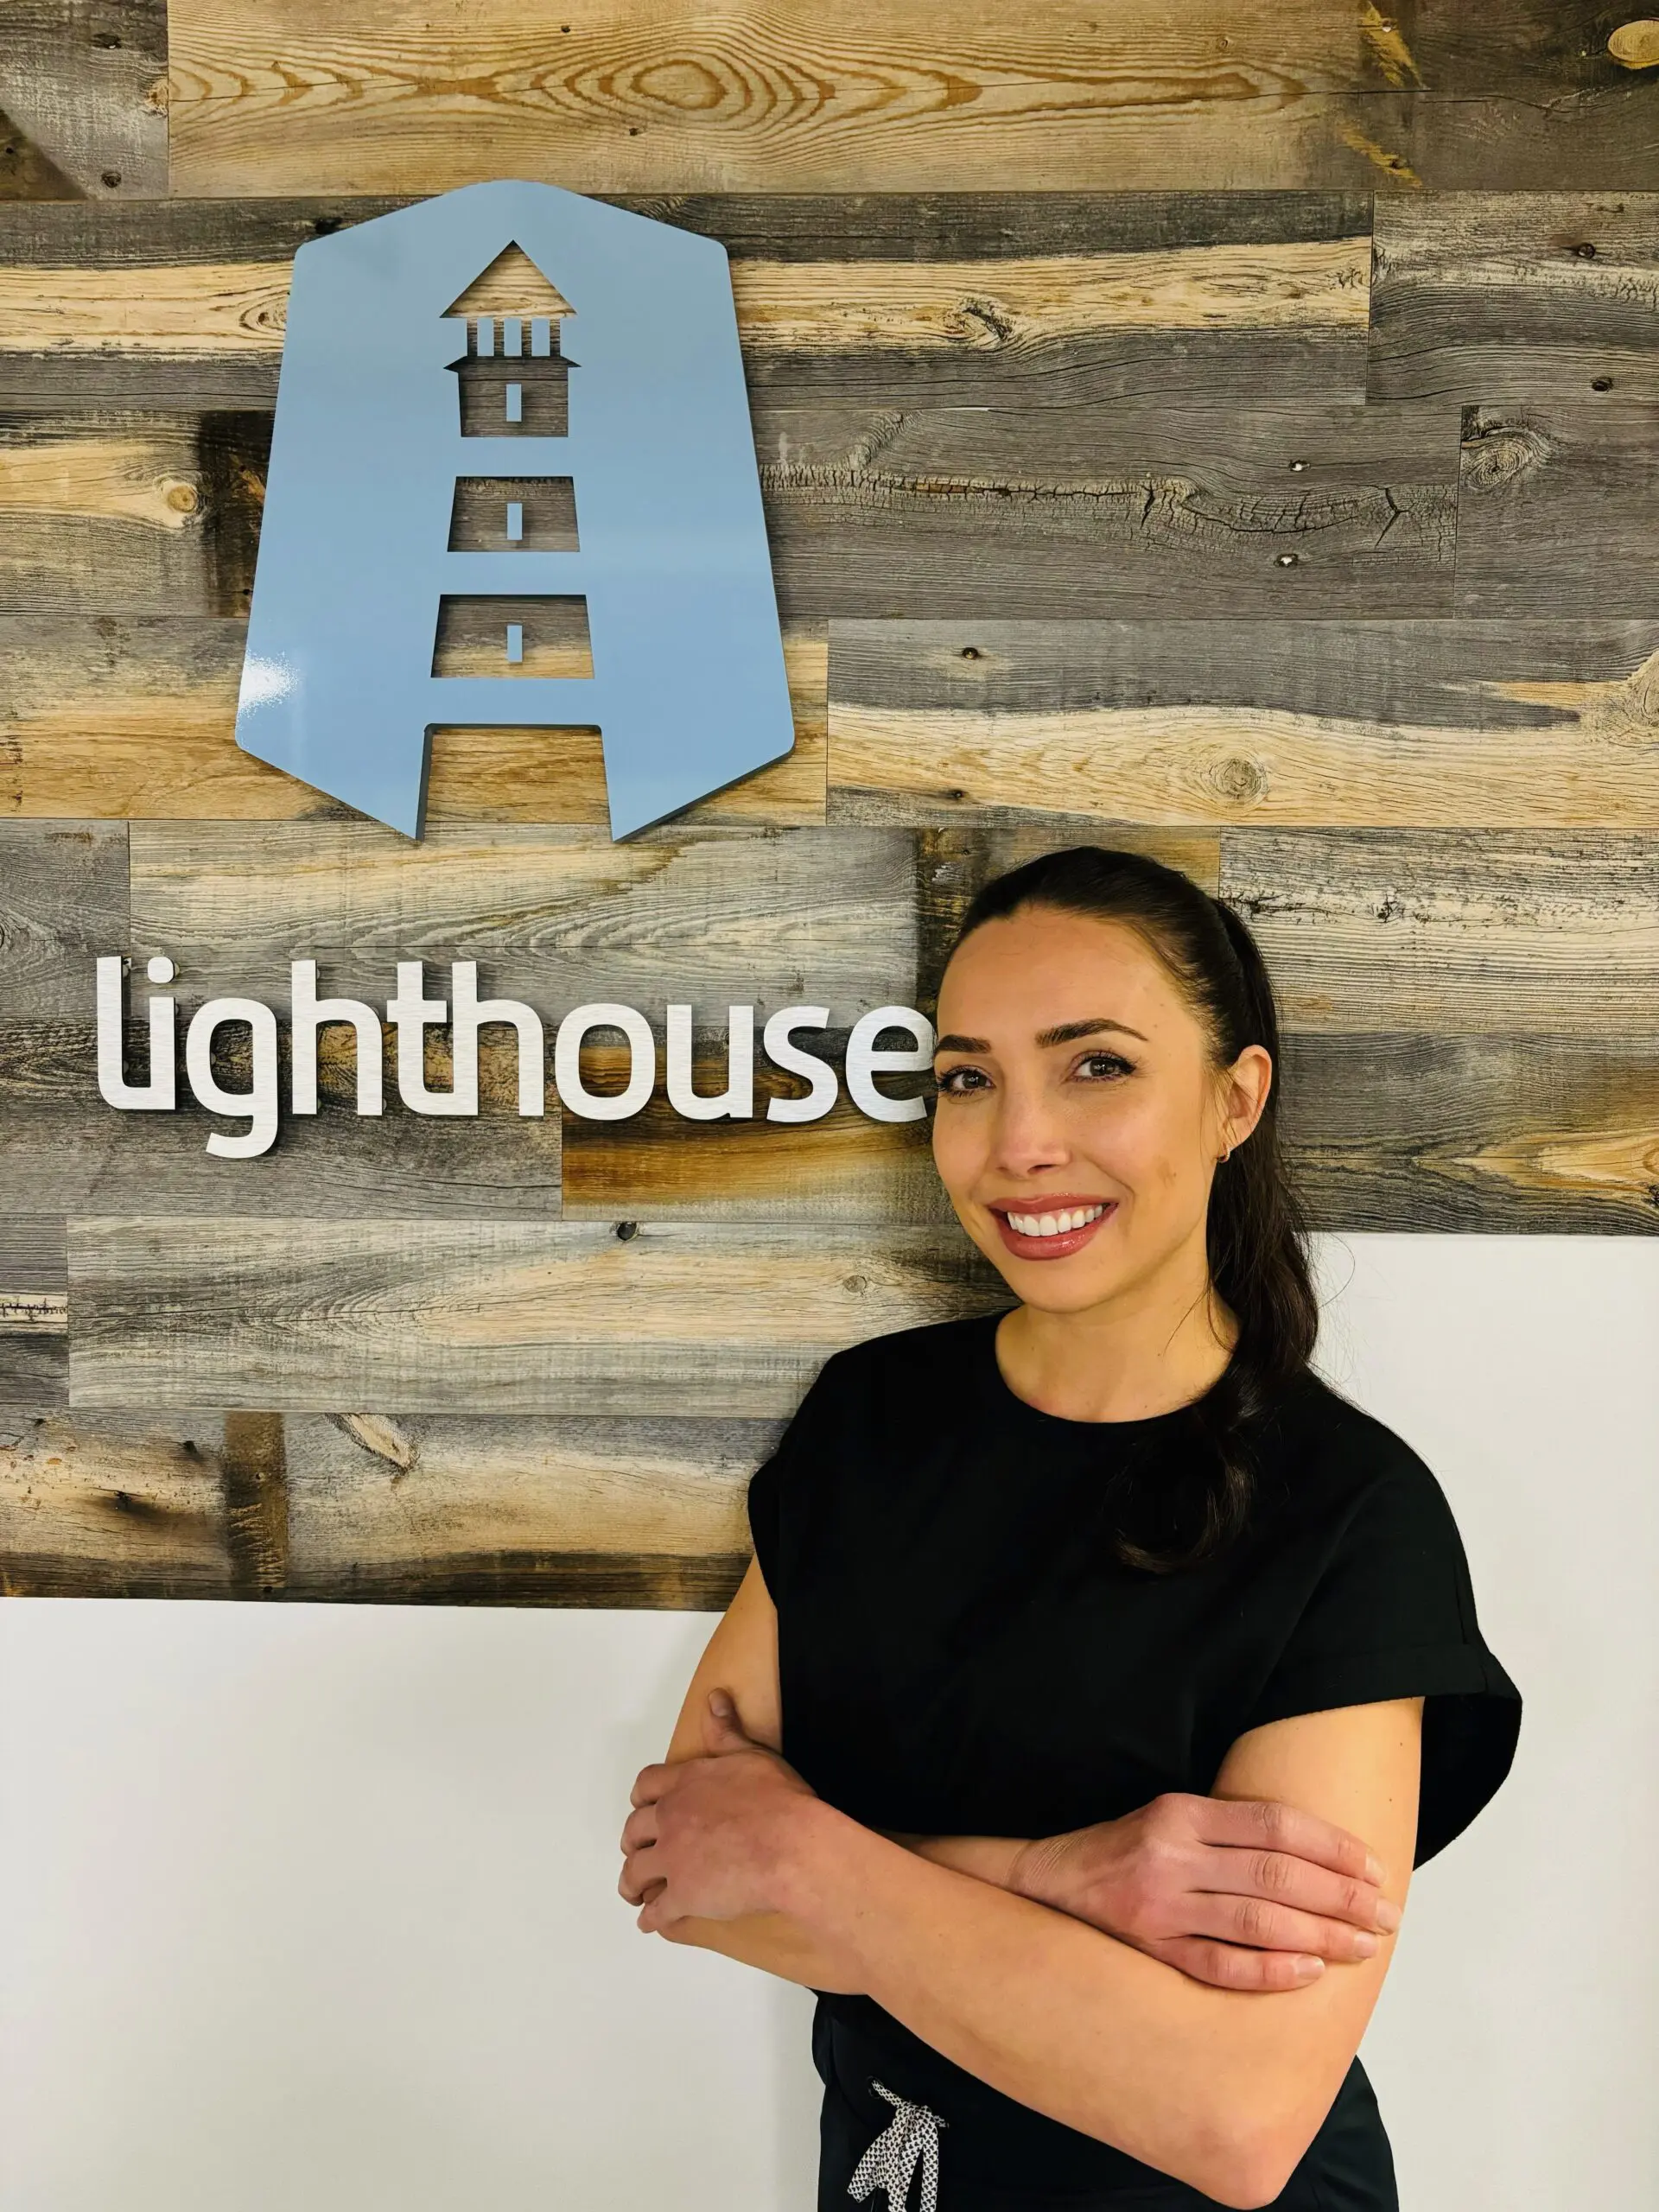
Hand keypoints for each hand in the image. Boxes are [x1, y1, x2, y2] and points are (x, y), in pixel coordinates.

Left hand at [618, 1691, 823, 1933]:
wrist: (789, 1846)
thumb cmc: (778, 1799)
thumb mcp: (752, 1755)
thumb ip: (726, 1731)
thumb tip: (713, 1698)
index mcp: (685, 1783)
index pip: (646, 1786)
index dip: (642, 1799)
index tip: (642, 1807)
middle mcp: (670, 1819)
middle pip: (634, 1830)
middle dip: (633, 1842)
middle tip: (637, 1852)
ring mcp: (673, 1860)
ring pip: (635, 1872)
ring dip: (631, 1883)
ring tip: (635, 1893)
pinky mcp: (682, 1896)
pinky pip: (657, 1911)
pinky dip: (651, 1918)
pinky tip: (651, 1923)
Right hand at [1010, 1794, 1400, 1990]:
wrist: (1048, 1883)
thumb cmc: (1126, 1850)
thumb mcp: (1172, 1818)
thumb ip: (1232, 1831)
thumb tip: (1320, 1857)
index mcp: (1181, 1813)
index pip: (1275, 1825)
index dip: (1332, 1847)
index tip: (1375, 1869)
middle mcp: (1171, 1855)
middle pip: (1276, 1874)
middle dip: (1342, 1896)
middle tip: (1387, 1915)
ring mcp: (1159, 1908)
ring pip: (1257, 1922)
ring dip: (1321, 1935)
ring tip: (1365, 1945)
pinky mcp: (1150, 1951)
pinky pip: (1220, 1966)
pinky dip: (1270, 1970)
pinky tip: (1309, 1972)